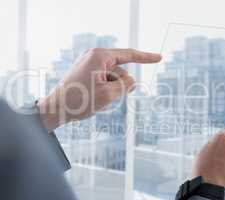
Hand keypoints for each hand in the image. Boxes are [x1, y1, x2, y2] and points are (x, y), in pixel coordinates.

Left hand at [38, 48, 161, 131]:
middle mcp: (93, 56)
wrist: (56, 109)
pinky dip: (105, 89)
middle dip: (120, 85)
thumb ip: (125, 85)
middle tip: (109, 97)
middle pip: (120, 70)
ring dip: (112, 89)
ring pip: (113, 77)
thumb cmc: (79, 101)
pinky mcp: (86, 72)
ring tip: (98, 100)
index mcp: (99, 56)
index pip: (129, 55)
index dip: (146, 57)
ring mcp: (89, 64)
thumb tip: (131, 80)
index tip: (159, 58)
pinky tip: (94, 99)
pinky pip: (104, 79)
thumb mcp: (108, 94)